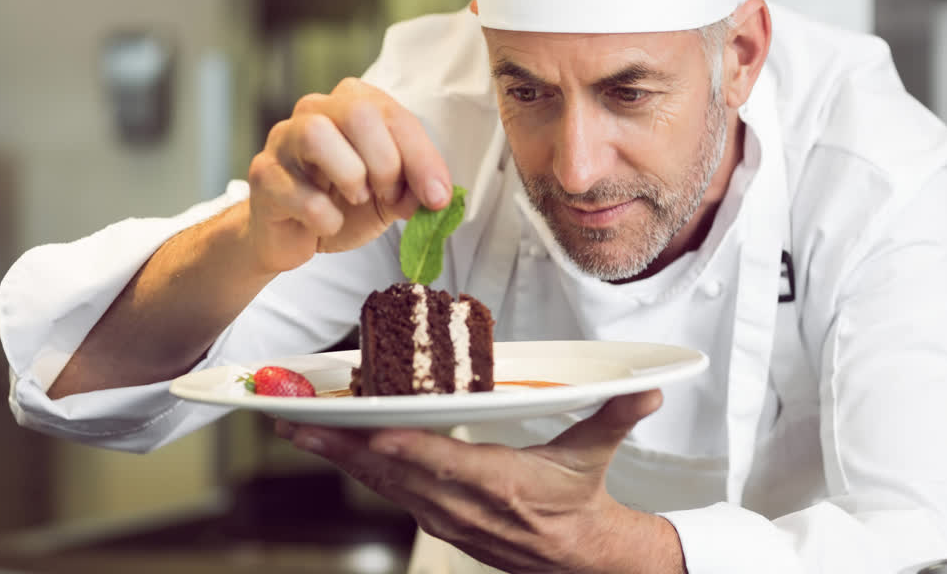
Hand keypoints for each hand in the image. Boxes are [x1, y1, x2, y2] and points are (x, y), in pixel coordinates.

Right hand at [247, 77, 451, 273]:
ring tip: (356, 200)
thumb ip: (415, 188)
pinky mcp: (263, 175)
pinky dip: (324, 217)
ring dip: (350, 176)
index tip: (437, 197)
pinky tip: (327, 223)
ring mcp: (283, 139)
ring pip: (316, 134)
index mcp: (353, 104)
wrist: (293, 237)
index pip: (394, 115)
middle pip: (358, 113)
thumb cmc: (344, 204)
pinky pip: (297, 191)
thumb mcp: (391, 195)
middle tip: (388, 195)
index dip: (422, 157)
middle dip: (385, 163)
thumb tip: (437, 196)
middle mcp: (315, 111)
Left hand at [277, 390, 685, 573]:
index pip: (444, 464)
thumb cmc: (578, 501)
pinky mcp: (436, 519)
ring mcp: (445, 516)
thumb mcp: (595, 454)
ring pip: (382, 484)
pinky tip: (334, 448)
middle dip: (342, 448)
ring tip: (298, 429)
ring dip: (339, 457)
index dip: (404, 449)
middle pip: (394, 473)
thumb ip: (615, 416)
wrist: (576, 557)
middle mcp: (464, 505)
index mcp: (501, 484)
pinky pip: (390, 492)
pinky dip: (359, 469)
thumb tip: (650, 389)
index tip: (367, 431)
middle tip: (297, 421)